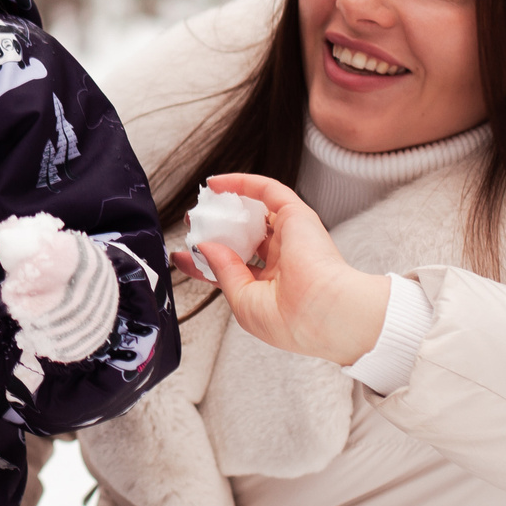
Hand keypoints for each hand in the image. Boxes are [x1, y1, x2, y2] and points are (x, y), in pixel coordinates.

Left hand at [174, 173, 389, 367]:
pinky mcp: (296, 216)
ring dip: (225, 208)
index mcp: (272, 287)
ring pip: (253, 214)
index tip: (180, 256)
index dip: (204, 262)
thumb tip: (204, 247)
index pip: (233, 268)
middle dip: (214, 232)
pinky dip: (240, 183)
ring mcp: (290, 237)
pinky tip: (216, 184)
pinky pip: (266, 190)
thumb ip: (222, 272)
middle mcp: (283, 260)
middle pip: (242, 239)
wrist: (325, 313)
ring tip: (199, 207)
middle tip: (191, 225)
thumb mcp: (243, 302)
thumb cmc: (291, 321)